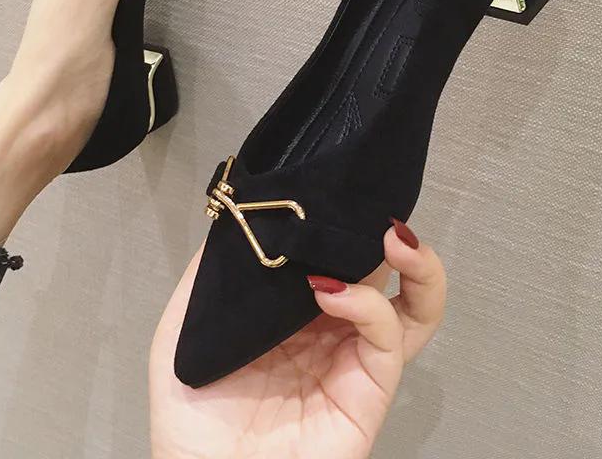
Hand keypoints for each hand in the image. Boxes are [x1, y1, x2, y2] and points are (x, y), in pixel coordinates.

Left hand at [150, 220, 445, 458]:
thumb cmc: (191, 409)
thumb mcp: (186, 326)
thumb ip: (213, 274)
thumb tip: (239, 221)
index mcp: (296, 312)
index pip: (340, 258)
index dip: (347, 225)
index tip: (340, 192)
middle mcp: (332, 330)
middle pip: (386, 277)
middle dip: (393, 238)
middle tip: (381, 211)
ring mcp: (352, 361)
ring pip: (412, 310)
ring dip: (416, 267)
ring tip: (394, 237)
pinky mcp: (366, 395)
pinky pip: (387, 342)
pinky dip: (370, 305)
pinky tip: (333, 292)